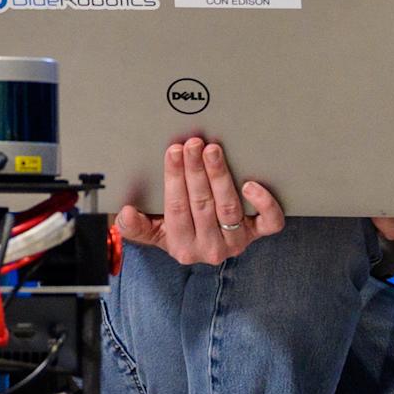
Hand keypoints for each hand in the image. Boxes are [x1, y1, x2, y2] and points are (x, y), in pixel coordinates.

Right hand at [115, 134, 285, 265]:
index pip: (176, 208)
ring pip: (229, 207)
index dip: (175, 178)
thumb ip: (136, 226)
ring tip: (212, 151)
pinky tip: (251, 184)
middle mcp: (210, 248)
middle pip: (202, 204)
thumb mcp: (153, 232)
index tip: (173, 152)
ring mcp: (236, 242)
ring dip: (220, 176)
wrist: (206, 249)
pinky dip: (263, 203)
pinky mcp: (257, 234)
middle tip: (193, 144)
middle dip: (196, 170)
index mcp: (182, 247)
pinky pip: (269, 222)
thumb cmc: (178, 232)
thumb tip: (125, 214)